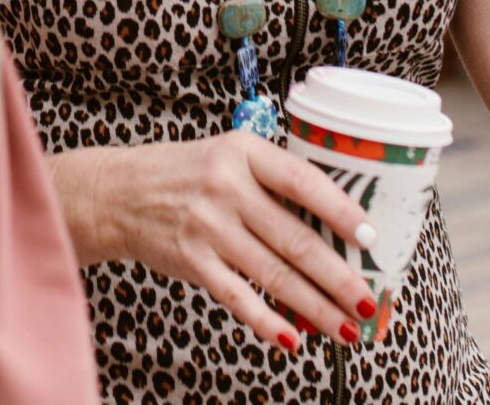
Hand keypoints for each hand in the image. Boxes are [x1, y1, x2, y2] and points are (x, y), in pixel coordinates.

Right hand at [54, 133, 379, 349]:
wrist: (119, 193)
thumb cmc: (186, 175)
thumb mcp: (229, 157)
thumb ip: (274, 182)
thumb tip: (337, 229)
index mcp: (243, 152)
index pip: (302, 180)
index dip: (340, 210)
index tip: (370, 237)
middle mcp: (226, 187)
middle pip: (295, 239)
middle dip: (339, 277)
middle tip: (370, 302)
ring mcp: (207, 226)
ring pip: (274, 275)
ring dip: (316, 307)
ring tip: (347, 329)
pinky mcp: (192, 260)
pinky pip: (238, 297)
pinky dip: (267, 321)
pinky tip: (292, 338)